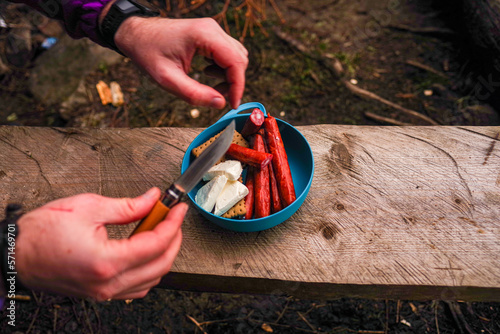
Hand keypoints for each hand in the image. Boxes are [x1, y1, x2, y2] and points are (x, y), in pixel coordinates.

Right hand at [16, 188, 187, 300]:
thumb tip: (152, 199)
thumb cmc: (42, 232)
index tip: (178, 209)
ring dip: (163, 255)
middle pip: (160, 265)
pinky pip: (136, 288)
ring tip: (160, 230)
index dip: (173, 224)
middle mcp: (108, 283)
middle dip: (174, 239)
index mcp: (106, 261)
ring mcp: (104, 292)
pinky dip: (149, 270)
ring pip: (152, 280)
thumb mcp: (89, 207)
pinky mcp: (100, 293)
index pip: (155, 244)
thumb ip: (128, 206)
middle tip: (173, 217)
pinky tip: (146, 251)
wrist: (15, 253)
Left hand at [115, 17, 248, 108]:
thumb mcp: (168, 79)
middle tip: (219, 98)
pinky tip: (207, 74)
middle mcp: (212, 29)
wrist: (136, 34)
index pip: (235, 61)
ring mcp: (212, 30)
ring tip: (210, 85)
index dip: (238, 86)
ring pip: (236, 56)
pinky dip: (223, 68)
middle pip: (239, 59)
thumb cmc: (148, 52)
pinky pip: (227, 53)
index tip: (233, 104)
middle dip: (234, 82)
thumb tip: (220, 103)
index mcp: (204, 35)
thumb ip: (194, 94)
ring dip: (229, 75)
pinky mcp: (209, 35)